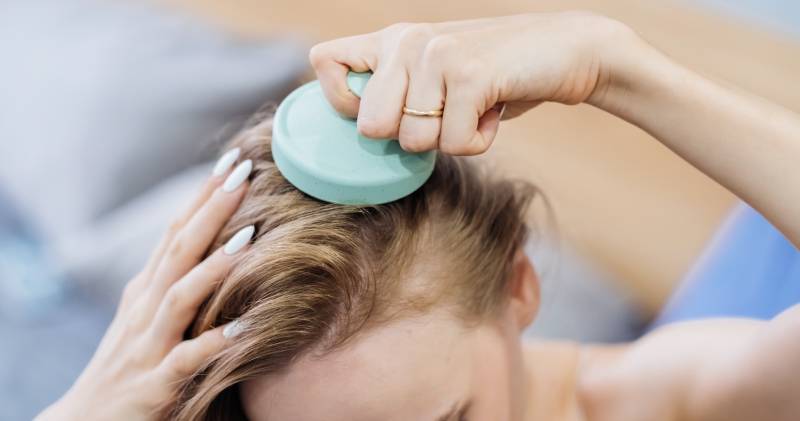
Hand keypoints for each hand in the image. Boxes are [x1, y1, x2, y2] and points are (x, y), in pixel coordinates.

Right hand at [37, 151, 254, 419]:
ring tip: (250, 238)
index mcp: (147, 289)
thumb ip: (176, 280)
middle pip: (179, 250)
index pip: (175, 231)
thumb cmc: (127, 364)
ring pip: (181, 297)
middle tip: (243, 174)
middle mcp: (146, 309)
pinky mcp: (156, 384)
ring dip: (214, 267)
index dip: (203, 196)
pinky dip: (214, 343)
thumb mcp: (147, 315)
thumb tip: (212, 242)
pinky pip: (187, 360)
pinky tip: (244, 329)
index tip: (233, 160)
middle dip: (211, 211)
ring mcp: (149, 345)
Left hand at [310, 12, 636, 154]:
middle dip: (409, 138)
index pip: (323, 62)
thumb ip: (396, 93)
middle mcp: (406, 41)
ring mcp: (437, 56)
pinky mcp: (470, 76)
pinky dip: (479, 141)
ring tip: (474, 108)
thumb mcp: (434, 76)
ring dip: (451, 139)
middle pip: (370, 126)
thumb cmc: (493, 76)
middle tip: (444, 115)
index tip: (384, 114)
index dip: (342, 102)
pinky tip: (494, 110)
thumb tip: (362, 134)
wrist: (563, 50)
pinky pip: (454, 144)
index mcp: (391, 39)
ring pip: (414, 141)